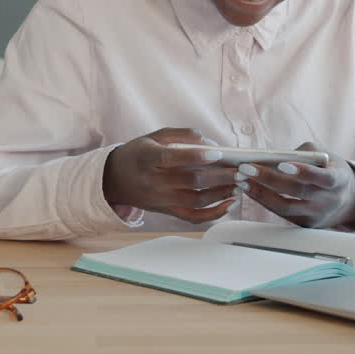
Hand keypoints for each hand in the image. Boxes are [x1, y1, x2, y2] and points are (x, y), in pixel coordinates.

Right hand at [102, 128, 238, 222]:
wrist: (115, 179)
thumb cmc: (138, 154)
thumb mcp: (153, 137)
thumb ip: (180, 135)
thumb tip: (209, 143)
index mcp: (148, 159)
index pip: (173, 159)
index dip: (196, 157)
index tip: (218, 153)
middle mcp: (153, 182)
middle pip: (191, 182)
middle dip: (220, 176)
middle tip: (239, 170)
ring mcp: (160, 200)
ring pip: (196, 201)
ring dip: (221, 194)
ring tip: (238, 184)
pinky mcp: (166, 211)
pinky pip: (193, 217)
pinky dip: (213, 214)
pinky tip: (228, 204)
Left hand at [236, 142, 354, 228]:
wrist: (347, 199)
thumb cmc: (329, 169)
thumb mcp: (324, 156)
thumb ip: (303, 153)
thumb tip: (271, 155)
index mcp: (339, 179)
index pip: (323, 177)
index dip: (304, 172)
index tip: (282, 164)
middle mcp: (329, 200)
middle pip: (297, 191)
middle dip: (269, 179)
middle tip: (246, 168)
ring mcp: (317, 215)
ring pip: (285, 207)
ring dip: (260, 193)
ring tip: (242, 180)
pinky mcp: (305, 224)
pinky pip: (281, 213)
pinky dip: (263, 201)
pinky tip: (249, 189)